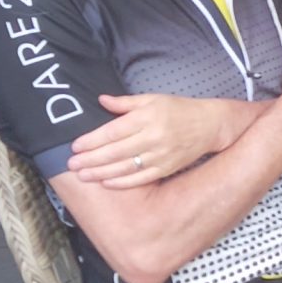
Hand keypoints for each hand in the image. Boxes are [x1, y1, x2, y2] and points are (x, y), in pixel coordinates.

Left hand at [68, 92, 239, 187]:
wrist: (210, 125)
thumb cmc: (179, 109)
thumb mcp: (153, 99)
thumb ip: (125, 102)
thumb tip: (101, 100)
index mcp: (148, 117)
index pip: (113, 131)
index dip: (92, 140)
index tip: (75, 146)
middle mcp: (153, 137)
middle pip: (116, 151)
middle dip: (91, 159)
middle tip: (72, 164)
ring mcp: (161, 155)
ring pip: (126, 167)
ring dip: (101, 173)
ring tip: (83, 176)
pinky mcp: (167, 168)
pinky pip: (141, 178)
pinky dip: (123, 182)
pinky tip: (106, 183)